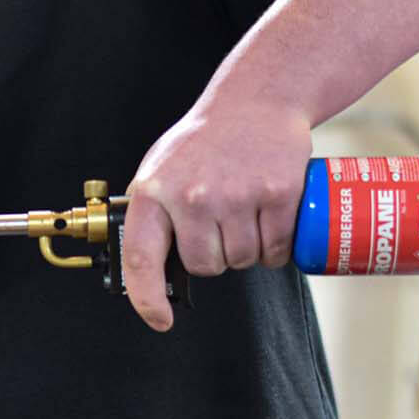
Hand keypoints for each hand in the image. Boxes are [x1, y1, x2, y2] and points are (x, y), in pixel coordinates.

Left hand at [123, 98, 312, 330]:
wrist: (257, 99)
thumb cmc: (207, 137)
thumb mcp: (162, 166)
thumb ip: (151, 211)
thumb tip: (141, 264)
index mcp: (155, 191)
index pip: (141, 258)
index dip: (146, 298)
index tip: (159, 319)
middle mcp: (192, 195)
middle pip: (205, 264)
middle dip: (216, 254)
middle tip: (222, 221)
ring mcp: (236, 195)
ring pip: (243, 260)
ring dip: (248, 250)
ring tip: (246, 212)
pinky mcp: (276, 193)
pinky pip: (276, 250)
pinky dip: (277, 247)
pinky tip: (271, 219)